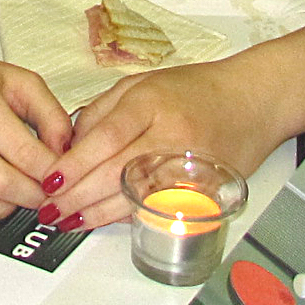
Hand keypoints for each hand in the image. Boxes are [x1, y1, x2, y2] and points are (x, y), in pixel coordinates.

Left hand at [41, 60, 281, 230]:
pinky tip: (105, 220)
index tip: (51, 179)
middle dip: (79, 195)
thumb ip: (103, 111)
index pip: (107, 136)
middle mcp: (172, 135)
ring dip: (98, 213)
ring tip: (69, 220)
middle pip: (118, 171)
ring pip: (137, 196)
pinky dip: (129, 216)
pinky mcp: (204, 190)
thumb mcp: (141, 84)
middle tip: (51, 208)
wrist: (254, 100)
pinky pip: (160, 207)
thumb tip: (69, 144)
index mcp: (153, 102)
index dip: (76, 162)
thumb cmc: (197, 90)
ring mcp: (191, 166)